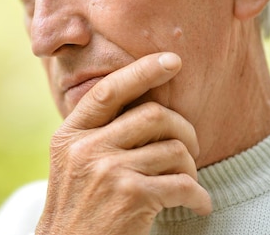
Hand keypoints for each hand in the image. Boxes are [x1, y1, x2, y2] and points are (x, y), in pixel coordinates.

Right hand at [36, 52, 211, 234]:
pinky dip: (200, 197)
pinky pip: (184, 184)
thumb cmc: (76, 208)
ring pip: (174, 150)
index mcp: (70, 135)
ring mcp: (108, 171)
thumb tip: (140, 103)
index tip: (172, 61)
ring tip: (187, 183)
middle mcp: (87, 148)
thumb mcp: (71, 163)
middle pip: (153, 115)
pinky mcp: (132, 197)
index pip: (109, 90)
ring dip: (191, 169)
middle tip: (190, 147)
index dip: (142, 70)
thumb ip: (94, 134)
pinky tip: (198, 205)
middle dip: (184, 129)